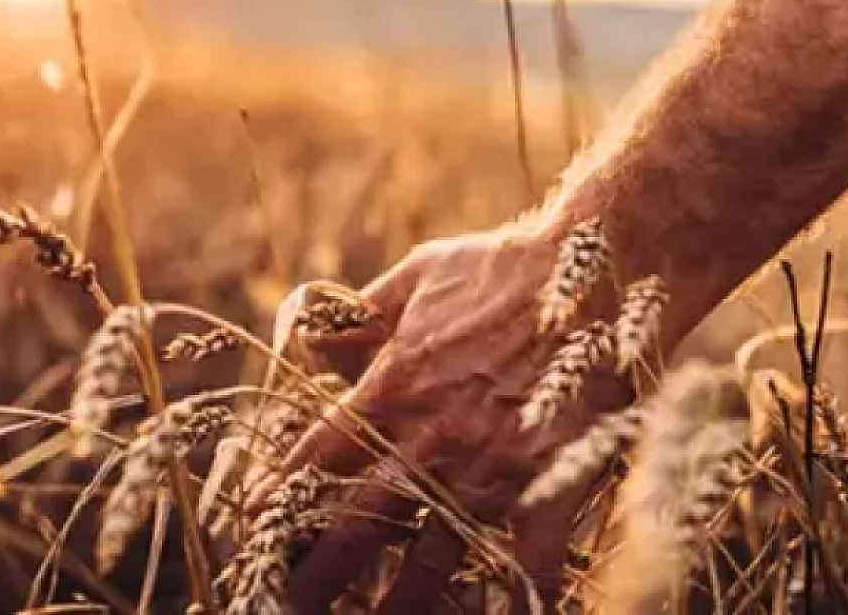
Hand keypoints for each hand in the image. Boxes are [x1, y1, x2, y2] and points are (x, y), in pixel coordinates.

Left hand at [261, 222, 634, 612]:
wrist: (598, 272)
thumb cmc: (505, 267)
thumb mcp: (417, 276)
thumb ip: (358, 314)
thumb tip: (310, 344)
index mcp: (391, 389)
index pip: (313, 459)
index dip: (276, 499)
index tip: (249, 528)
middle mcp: (429, 441)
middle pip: (353, 525)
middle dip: (313, 573)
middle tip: (282, 602)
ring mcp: (488, 471)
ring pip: (426, 560)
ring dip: (394, 603)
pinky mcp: (546, 485)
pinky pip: (530, 560)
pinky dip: (522, 597)